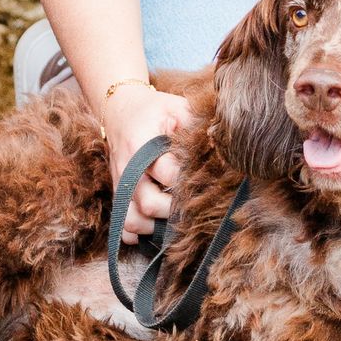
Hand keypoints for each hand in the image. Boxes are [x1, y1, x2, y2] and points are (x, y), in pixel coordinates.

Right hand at [104, 82, 194, 243]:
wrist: (120, 109)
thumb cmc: (154, 109)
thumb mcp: (177, 107)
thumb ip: (196, 124)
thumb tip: (222, 143)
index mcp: (142, 145)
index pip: (168, 173)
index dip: (189, 181)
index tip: (205, 182)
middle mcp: (127, 169)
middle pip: (150, 204)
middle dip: (176, 209)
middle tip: (192, 203)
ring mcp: (120, 185)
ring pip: (133, 221)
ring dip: (155, 226)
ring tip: (174, 216)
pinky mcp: (117, 195)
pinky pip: (122, 227)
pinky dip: (138, 233)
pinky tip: (155, 224)